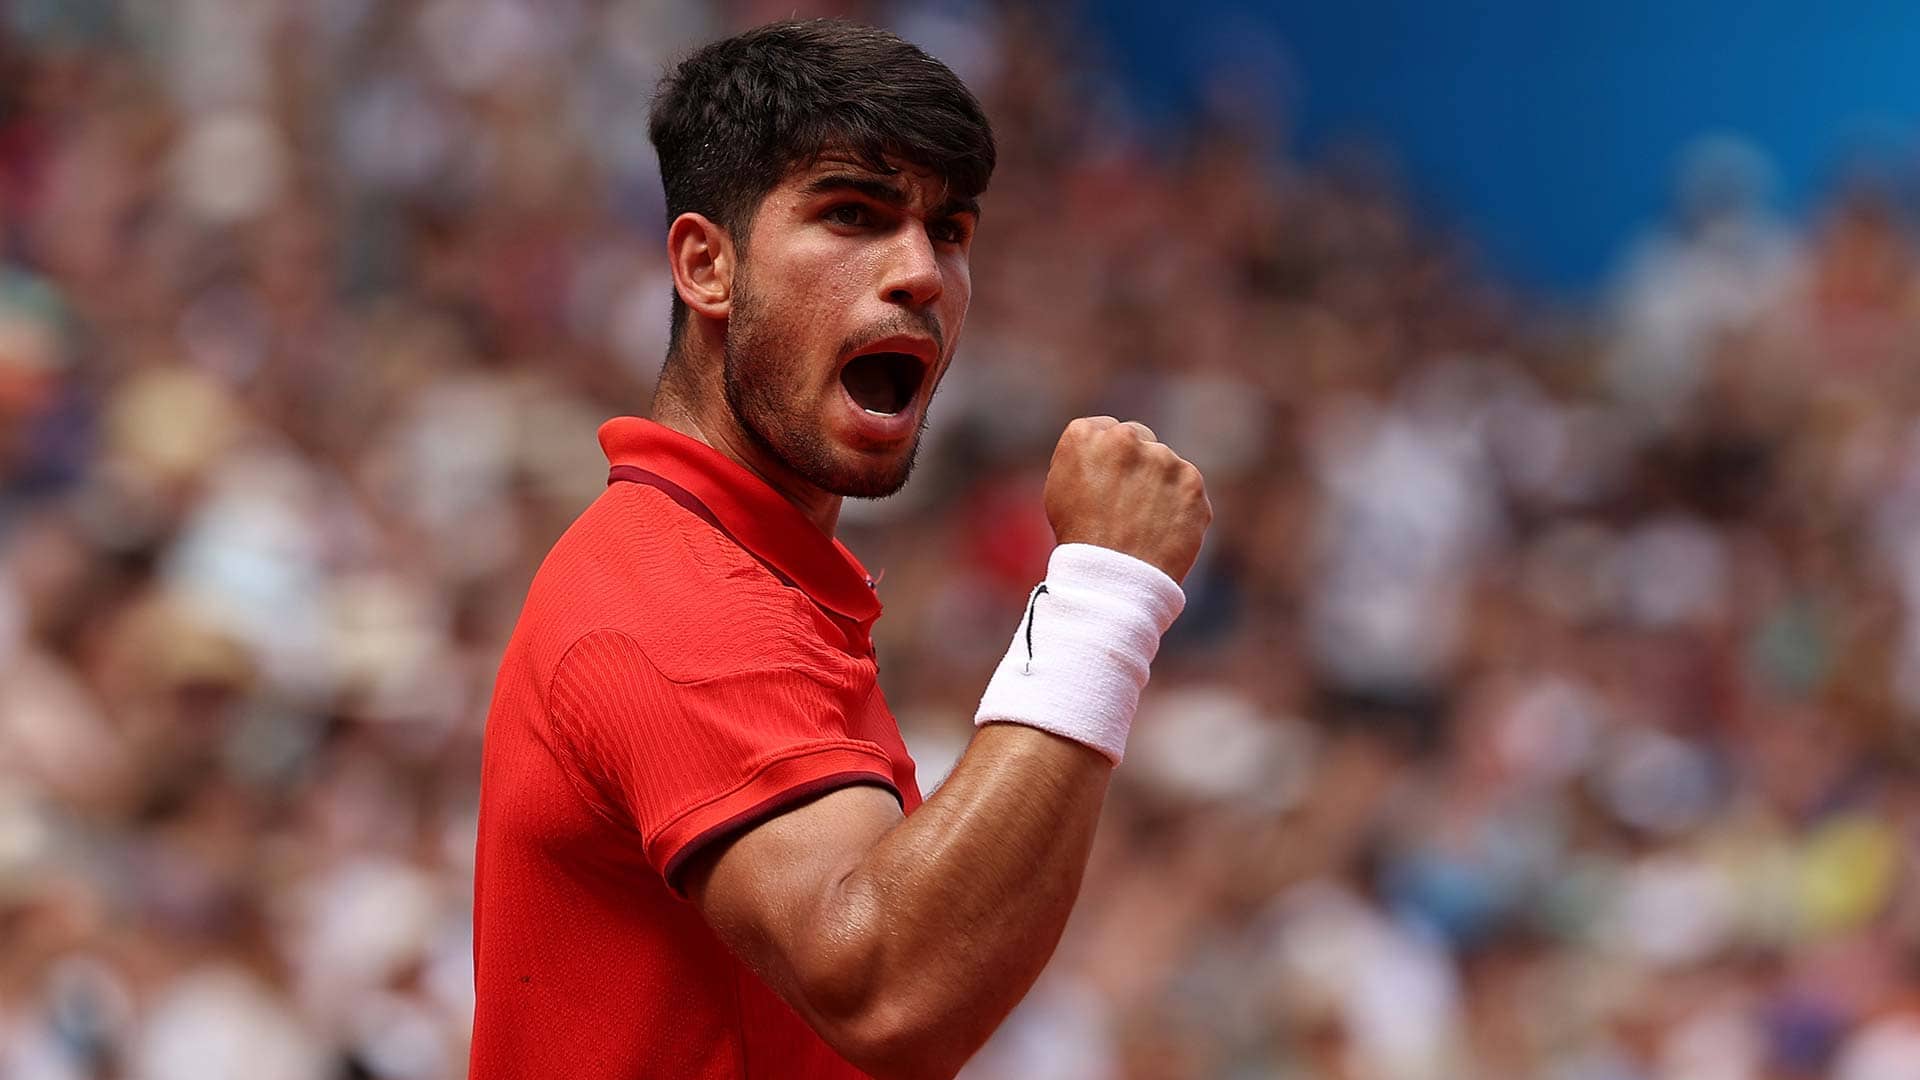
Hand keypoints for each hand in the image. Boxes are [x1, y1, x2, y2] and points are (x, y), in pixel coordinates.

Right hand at [1042, 417, 1211, 583]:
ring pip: (1166, 464)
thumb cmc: (1079, 537)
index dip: (1108, 458)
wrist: (1112, 577)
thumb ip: (1084, 456)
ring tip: (1143, 523)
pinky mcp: (1192, 482)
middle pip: (1139, 438)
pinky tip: (1163, 530)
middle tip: (1128, 502)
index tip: (1107, 482)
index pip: (1106, 430)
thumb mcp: (1059, 488)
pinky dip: (1180, 506)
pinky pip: (1187, 488)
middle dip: (1137, 463)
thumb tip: (1105, 447)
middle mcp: (1125, 437)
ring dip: (1159, 484)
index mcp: (1085, 434)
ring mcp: (1163, 458)